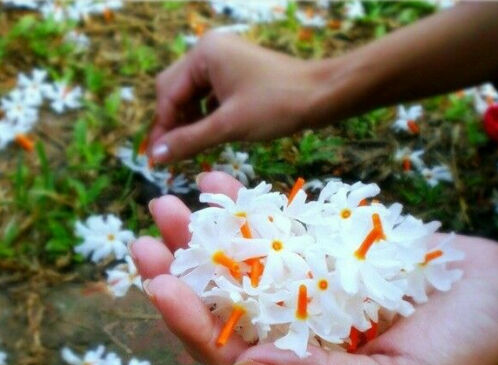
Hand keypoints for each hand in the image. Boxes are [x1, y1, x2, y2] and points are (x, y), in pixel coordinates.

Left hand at [131, 172, 497, 364]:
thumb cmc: (462, 349)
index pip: (230, 354)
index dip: (191, 323)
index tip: (159, 282)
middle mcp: (293, 328)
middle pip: (224, 303)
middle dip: (182, 270)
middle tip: (146, 236)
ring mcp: (303, 285)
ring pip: (240, 259)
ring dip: (204, 232)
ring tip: (168, 201)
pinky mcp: (320, 251)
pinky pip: (274, 227)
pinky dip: (248, 206)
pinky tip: (218, 182)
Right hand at [149, 33, 323, 162]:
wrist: (322, 96)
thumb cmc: (277, 106)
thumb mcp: (229, 126)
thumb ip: (189, 140)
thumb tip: (155, 156)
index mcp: (204, 54)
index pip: (168, 93)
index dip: (161, 128)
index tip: (155, 159)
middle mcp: (210, 51)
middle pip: (176, 91)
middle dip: (172, 123)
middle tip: (168, 156)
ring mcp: (224, 61)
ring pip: (193, 95)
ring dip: (188, 122)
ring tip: (186, 150)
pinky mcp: (236, 74)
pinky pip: (210, 96)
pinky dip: (205, 117)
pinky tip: (206, 136)